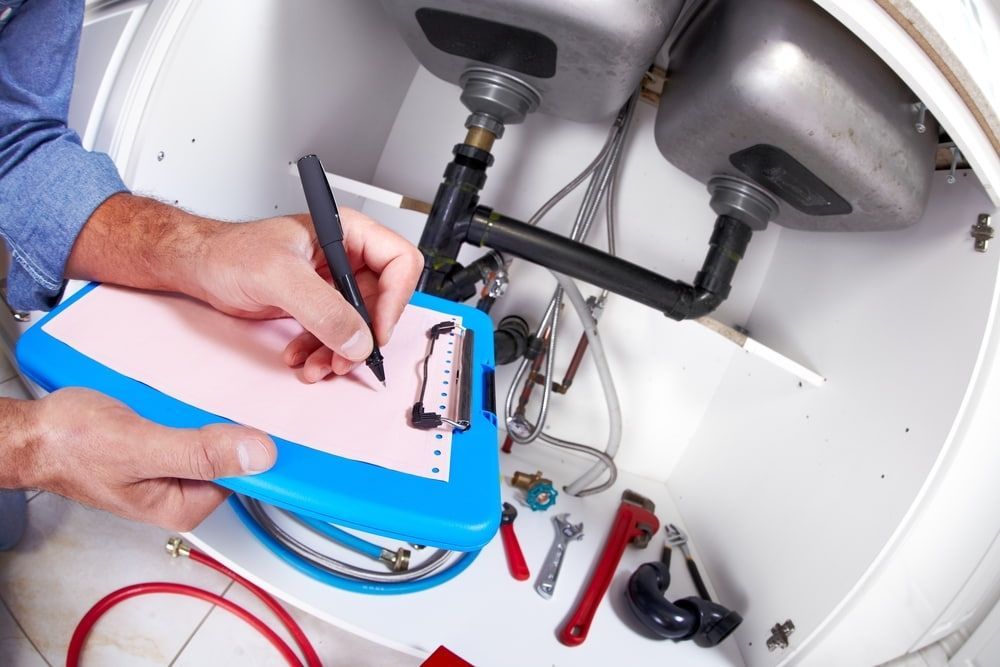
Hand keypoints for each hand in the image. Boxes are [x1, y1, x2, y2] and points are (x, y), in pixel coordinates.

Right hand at [21, 388, 275, 530]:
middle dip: (239, 426)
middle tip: (239, 394)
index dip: (263, 449)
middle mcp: (181, 490)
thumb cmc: (71, 445)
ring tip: (206, 391)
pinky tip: (187, 394)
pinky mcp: (162, 443)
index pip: (248, 479)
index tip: (276, 420)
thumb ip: (200, 453)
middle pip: (235, 456)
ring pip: (216, 437)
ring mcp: (172, 466)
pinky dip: (195, 407)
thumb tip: (259, 455)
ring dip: (216, 413)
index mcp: (183, 504)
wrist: (32, 431)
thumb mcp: (142, 447)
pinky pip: (195, 424)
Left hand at [68, 195, 423, 383]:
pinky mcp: (317, 305)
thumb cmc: (227, 252)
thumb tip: (358, 338)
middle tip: (344, 359)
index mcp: (347, 232)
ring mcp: (333, 283)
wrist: (197, 268)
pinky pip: (336, 335)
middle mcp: (345, 256)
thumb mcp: (278, 276)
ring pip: (358, 325)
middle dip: (361, 336)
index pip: (399, 263)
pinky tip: (301, 358)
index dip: (394, 299)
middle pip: (381, 302)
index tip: (375, 330)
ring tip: (316, 366)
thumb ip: (322, 308)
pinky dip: (322, 353)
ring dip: (340, 352)